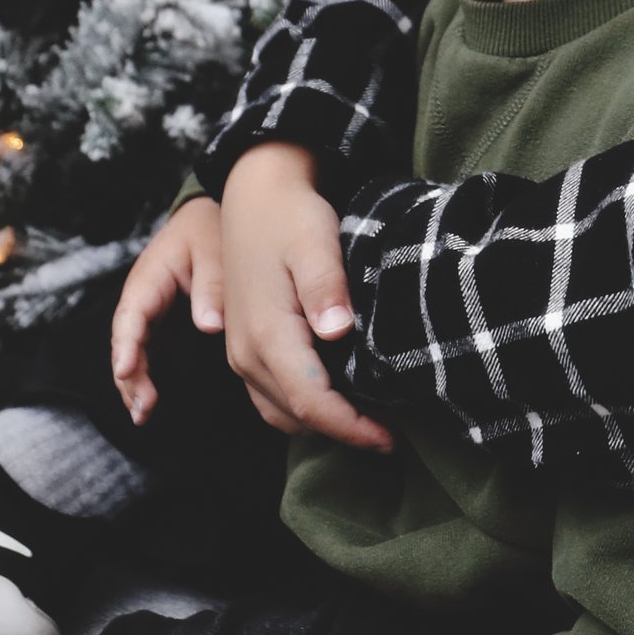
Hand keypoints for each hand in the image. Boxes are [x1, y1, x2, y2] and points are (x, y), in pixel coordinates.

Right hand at [110, 198, 223, 423]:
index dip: (126, 345)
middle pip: (124, 340)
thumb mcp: (212, 249)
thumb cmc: (207, 231)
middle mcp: (139, 297)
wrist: (204, 217)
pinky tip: (147, 402)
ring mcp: (145, 311)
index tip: (125, 370)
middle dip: (128, 375)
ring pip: (130, 350)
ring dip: (132, 382)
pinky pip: (142, 351)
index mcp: (148, 278)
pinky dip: (141, 375)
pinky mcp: (155, 321)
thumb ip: (211, 285)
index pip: (131, 314)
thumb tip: (209, 325)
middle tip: (142, 406)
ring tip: (142, 413)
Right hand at [222, 144, 392, 454]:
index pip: (311, 401)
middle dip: (344, 432)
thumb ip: (325, 287)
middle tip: (393, 435)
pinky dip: (303, 411)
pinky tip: (338, 402)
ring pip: (281, 414)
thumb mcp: (314, 241)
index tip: (391, 438)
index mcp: (266, 333)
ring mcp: (240, 354)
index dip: (351, 427)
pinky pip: (271, 399)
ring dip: (323, 425)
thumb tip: (338, 330)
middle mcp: (246, 353)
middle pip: (296, 415)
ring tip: (371, 424)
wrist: (254, 195)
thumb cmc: (290, 216)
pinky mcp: (244, 348)